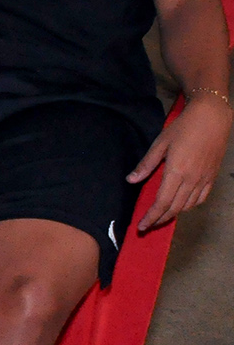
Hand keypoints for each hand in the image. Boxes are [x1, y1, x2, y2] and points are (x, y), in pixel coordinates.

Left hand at [128, 97, 231, 230]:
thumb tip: (131, 180)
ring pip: (188, 206)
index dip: (151, 217)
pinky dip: (189, 206)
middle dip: (160, 219)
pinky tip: (181, 206)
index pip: (162, 202)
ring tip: (161, 217)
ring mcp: (204, 179)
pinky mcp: (212, 177)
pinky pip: (201, 198)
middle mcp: (192, 180)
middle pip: (175, 208)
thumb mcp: (160, 144)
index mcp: (177, 172)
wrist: (212, 119)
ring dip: (174, 214)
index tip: (141, 226)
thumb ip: (146, 164)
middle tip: (148, 226)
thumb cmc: (183, 128)